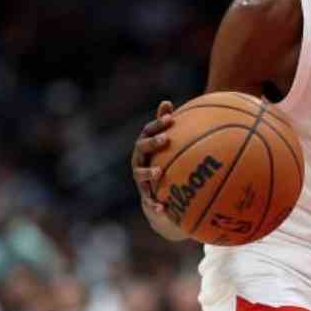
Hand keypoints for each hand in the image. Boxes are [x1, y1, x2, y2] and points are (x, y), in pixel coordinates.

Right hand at [132, 100, 177, 221]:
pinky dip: (155, 205)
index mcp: (145, 147)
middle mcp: (139, 161)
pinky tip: (164, 208)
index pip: (148, 131)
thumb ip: (168, 126)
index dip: (158, 124)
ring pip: (140, 174)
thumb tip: (166, 102)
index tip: (171, 118)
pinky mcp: (145, 196)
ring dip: (148, 173)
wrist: (156, 195)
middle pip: (141, 149)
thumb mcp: (167, 146)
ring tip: (159, 172)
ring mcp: (140, 179)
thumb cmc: (164, 163)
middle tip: (166, 139)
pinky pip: (149, 201)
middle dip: (152, 143)